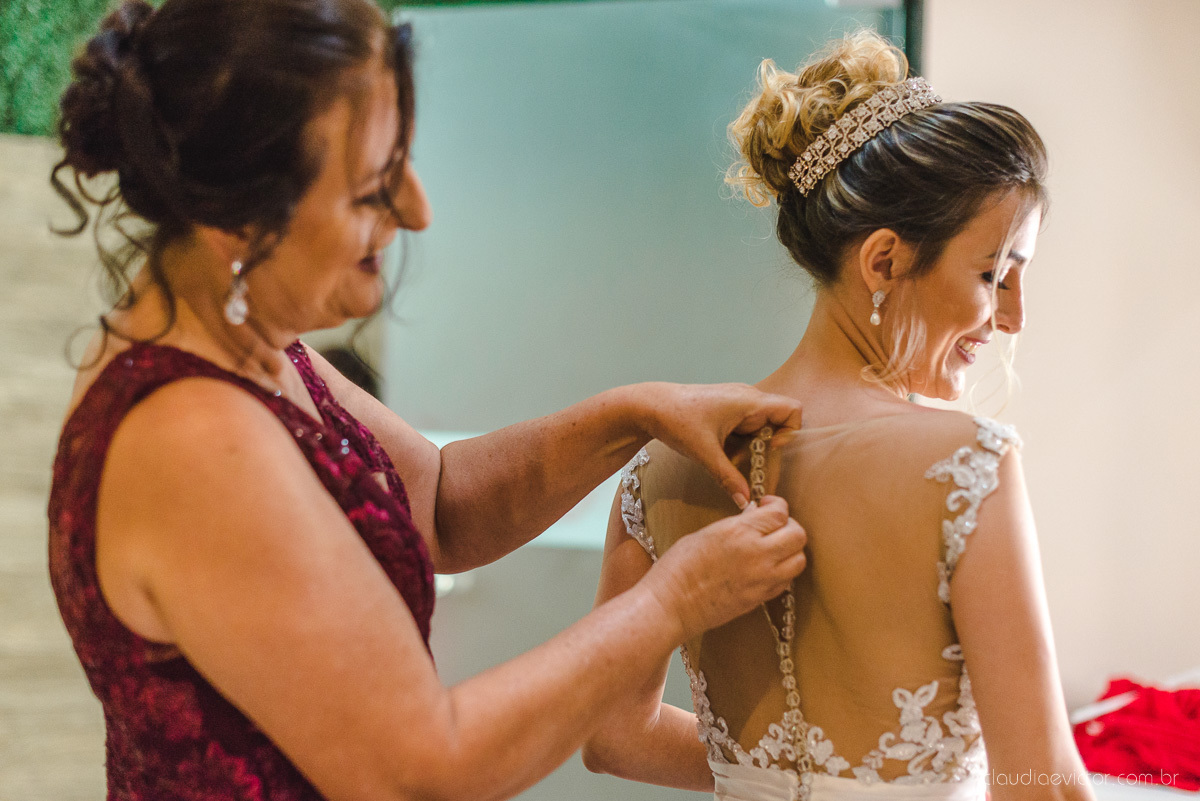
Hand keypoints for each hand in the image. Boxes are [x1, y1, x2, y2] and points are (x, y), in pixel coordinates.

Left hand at [632, 383, 802, 507]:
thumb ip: (728, 478)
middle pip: (777, 425)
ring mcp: (737, 404)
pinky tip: (721, 456)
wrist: (649, 406)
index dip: (790, 432)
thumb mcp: (704, 453)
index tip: (769, 450)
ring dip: (750, 450)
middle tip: (751, 469)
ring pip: (759, 430)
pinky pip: (745, 431)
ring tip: (729, 461)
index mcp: (749, 401)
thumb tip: (747, 502)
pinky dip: (739, 446)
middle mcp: (748, 399)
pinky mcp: (727, 412)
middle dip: (766, 450)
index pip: (792, 410)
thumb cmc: (676, 420)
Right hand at [642, 496, 806, 641]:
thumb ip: (737, 524)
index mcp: (740, 532)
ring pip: (799, 561)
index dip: (777, 505)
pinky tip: (765, 568)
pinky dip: (782, 572)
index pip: (780, 512)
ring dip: (791, 551)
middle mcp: (757, 555)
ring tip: (773, 548)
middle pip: (798, 535)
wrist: (670, 605)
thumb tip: (756, 515)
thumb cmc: (678, 566)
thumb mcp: (707, 533)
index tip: (767, 506)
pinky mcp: (759, 599)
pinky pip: (786, 582)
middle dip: (790, 526)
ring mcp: (761, 580)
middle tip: (774, 526)